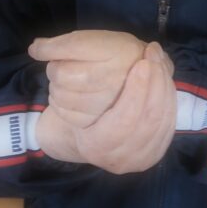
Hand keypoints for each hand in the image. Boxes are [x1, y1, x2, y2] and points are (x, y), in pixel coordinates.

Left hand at [29, 30, 146, 127]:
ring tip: (71, 81)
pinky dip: (59, 103)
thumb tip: (34, 48)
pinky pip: (63, 112)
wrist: (142, 82)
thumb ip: (65, 42)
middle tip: (66, 66)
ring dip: (56, 86)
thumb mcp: (96, 39)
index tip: (43, 48)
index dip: (50, 49)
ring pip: (59, 94)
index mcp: (117, 52)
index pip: (70, 49)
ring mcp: (107, 104)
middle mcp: (115, 80)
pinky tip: (71, 96)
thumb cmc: (114, 54)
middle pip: (61, 74)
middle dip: (54, 68)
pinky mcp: (98, 122)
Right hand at [36, 43, 176, 174]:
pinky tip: (165, 75)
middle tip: (154, 53)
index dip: (137, 90)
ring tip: (159, 58)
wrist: (85, 138)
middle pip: (149, 118)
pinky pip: (169, 124)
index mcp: (96, 146)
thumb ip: (57, 65)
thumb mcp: (64, 91)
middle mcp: (120, 159)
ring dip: (165, 86)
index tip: (142, 62)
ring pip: (162, 120)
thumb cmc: (73, 110)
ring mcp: (140, 159)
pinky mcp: (155, 153)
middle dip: (157, 82)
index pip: (124, 120)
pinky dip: (170, 97)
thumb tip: (36, 48)